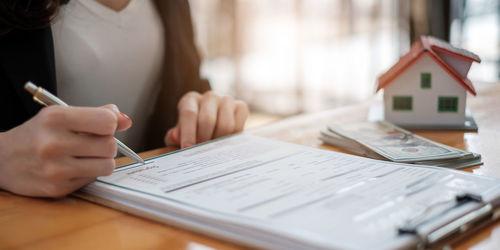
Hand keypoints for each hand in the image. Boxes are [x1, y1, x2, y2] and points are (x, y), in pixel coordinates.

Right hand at [0, 104, 131, 196]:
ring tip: (87, 155)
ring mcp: (56, 169)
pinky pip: (93, 179)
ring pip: (107, 165)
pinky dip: (90, 172)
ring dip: (102, 160)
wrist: (2, 160)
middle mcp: (54, 144)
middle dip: (107, 143)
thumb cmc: (37, 134)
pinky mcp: (58, 188)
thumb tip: (126, 120)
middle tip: (93, 142)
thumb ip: (96, 114)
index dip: (111, 123)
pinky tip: (74, 166)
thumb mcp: (61, 115)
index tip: (104, 125)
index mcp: (56, 119)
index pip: (106, 121)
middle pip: (110, 145)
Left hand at [165, 91, 248, 147]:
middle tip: (201, 154)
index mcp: (190, 99)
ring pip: (225, 125)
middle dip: (203, 140)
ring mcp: (226, 100)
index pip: (189, 113)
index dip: (188, 133)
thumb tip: (174, 136)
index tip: (187, 148)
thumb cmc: (192, 133)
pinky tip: (224, 143)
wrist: (211, 129)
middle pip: (207, 120)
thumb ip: (174, 137)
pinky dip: (231, 138)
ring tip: (212, 151)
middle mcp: (209, 96)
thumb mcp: (180, 136)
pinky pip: (238, 126)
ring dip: (218, 142)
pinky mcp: (241, 107)